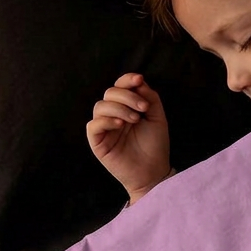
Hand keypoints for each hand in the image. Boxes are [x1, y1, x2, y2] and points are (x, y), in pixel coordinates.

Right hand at [87, 73, 170, 202]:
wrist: (154, 171)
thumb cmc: (155, 146)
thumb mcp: (157, 117)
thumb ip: (150, 97)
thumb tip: (139, 80)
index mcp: (126, 107)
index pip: (120, 87)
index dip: (126, 80)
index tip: (139, 80)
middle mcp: (113, 115)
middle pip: (109, 93)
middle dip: (127, 96)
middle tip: (143, 108)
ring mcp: (104, 128)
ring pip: (100, 106)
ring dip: (119, 108)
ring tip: (135, 119)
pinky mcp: (97, 142)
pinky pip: (94, 125)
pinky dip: (107, 121)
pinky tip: (121, 125)